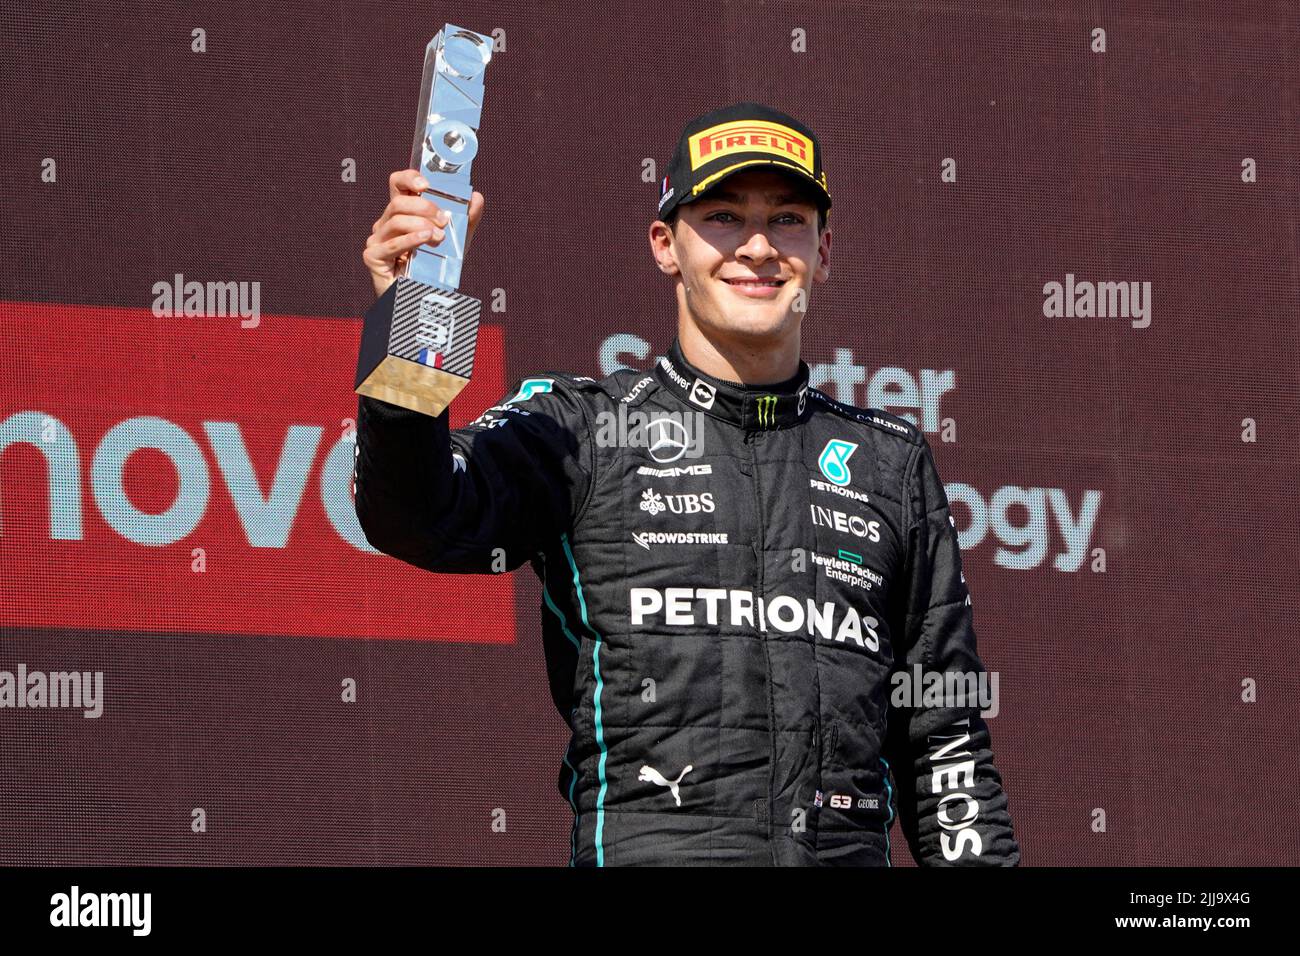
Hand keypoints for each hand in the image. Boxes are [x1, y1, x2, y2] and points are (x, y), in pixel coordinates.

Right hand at [363, 169, 484, 297]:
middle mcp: (385, 224)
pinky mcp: (373, 257)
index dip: (409, 178)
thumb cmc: (434, 269)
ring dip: (422, 225)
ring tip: (439, 237)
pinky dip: (411, 239)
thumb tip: (476, 197)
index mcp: (401, 214)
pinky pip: (393, 243)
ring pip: (396, 220)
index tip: (426, 185)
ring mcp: (377, 240)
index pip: (398, 184)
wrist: (422, 300)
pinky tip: (427, 239)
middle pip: (399, 202)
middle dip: (425, 208)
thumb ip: (466, 220)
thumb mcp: (455, 241)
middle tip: (444, 220)